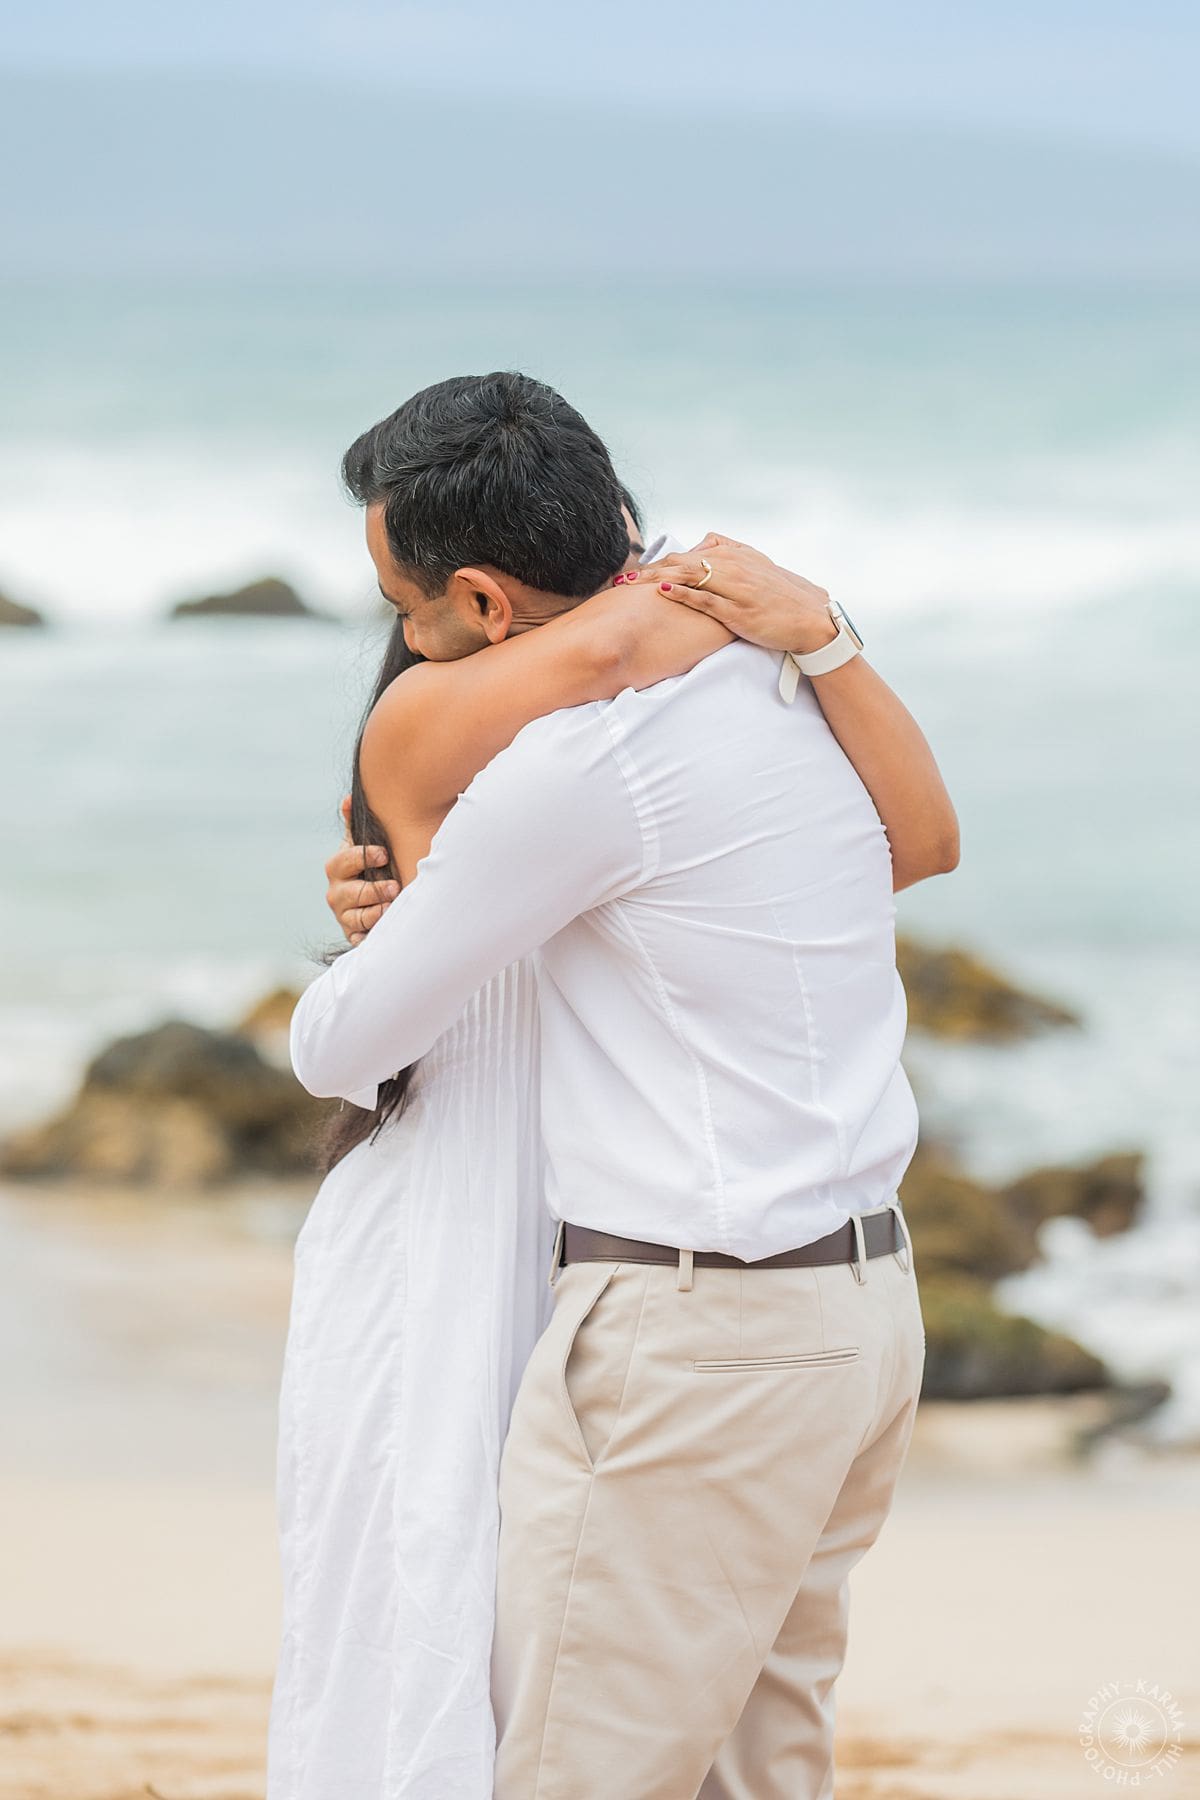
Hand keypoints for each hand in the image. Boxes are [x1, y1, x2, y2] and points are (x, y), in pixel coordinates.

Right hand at [326, 796, 397, 945]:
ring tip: (393, 906)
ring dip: (377, 912)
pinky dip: (370, 935)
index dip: (364, 856)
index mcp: (337, 868)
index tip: (384, 853)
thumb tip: (349, 799)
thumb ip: (355, 823)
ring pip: (357, 917)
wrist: (370, 897)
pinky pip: (360, 938)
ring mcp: (344, 915)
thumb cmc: (369, 865)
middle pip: (351, 893)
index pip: (345, 861)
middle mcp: (336, 893)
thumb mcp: (361, 844)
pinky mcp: (353, 935)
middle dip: (374, 889)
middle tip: (395, 887)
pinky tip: (383, 928)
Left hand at [626, 533, 838, 656]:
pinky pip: (707, 599)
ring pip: (688, 578)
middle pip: (680, 564)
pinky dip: (685, 594)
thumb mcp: (757, 564)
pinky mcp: (739, 610)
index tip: (633, 572)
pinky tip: (664, 592)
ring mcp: (735, 588)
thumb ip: (730, 549)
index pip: (686, 556)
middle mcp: (732, 567)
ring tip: (628, 585)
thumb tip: (705, 540)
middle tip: (618, 580)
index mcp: (734, 556)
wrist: (812, 619)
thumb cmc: (783, 596)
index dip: (657, 564)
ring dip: (655, 581)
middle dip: (647, 572)